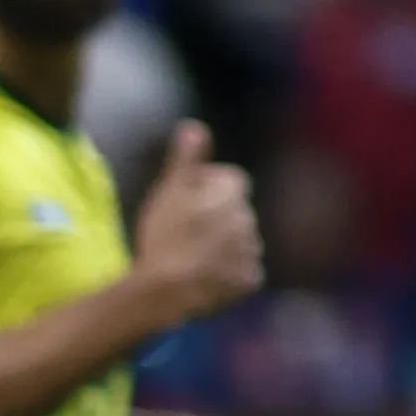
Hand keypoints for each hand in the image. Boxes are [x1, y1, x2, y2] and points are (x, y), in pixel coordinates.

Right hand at [130, 118, 263, 325]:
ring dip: (225, 246)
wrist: (166, 289)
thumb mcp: (170, 191)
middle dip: (218, 218)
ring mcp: (251, 251)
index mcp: (232, 193)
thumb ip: (186, 158)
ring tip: (195, 258)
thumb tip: (195, 126)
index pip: (231, 179)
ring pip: (241, 241)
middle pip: (236, 211)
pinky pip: (244, 272)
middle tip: (187, 234)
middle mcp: (249, 219)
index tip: (187, 203)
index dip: (209, 188)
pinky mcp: (249, 280)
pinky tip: (207, 278)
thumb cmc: (165, 235)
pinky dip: (230, 274)